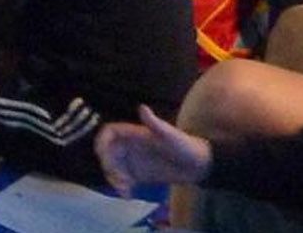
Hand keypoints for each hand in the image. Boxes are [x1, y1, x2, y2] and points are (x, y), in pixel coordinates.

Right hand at [94, 106, 211, 194]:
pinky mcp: (138, 176)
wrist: (200, 166)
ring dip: (114, 179)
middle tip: (118, 178)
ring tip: (124, 190)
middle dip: (108, 166)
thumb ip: (155, 123)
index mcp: (134, 134)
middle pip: (107, 153)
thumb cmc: (185, 146)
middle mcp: (130, 147)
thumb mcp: (171, 135)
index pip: (109, 133)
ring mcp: (133, 162)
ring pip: (113, 169)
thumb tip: (142, 107)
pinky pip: (123, 181)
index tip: (102, 154)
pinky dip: (122, 188)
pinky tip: (128, 195)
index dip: (102, 141)